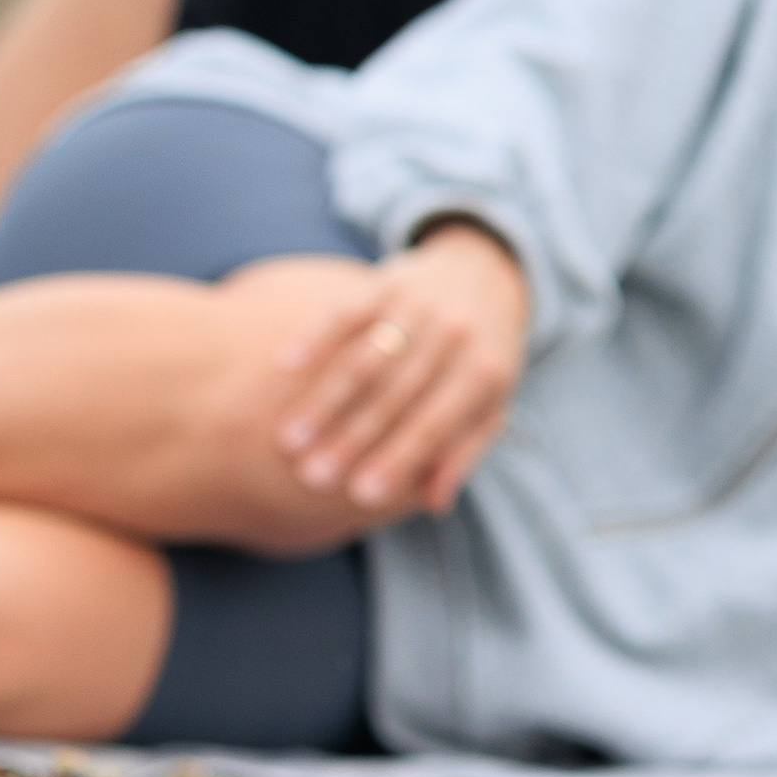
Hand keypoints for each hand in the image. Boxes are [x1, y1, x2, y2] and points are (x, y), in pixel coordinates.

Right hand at [274, 221, 530, 517]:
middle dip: (351, 439)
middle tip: (311, 477)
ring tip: (288, 440)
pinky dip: (316, 339)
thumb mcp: (490, 404)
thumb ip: (463, 451)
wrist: (484, 272)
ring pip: (365, 357)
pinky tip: (285, 367)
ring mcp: (420, 304)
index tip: (359, 497)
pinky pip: (347, 312)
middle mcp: (455, 334)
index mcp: (484, 371)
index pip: (434, 424)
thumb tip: (435, 504)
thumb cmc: (480, 356)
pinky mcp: (387, 282)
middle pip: (395, 395)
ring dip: (325, 399)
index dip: (397, 460)